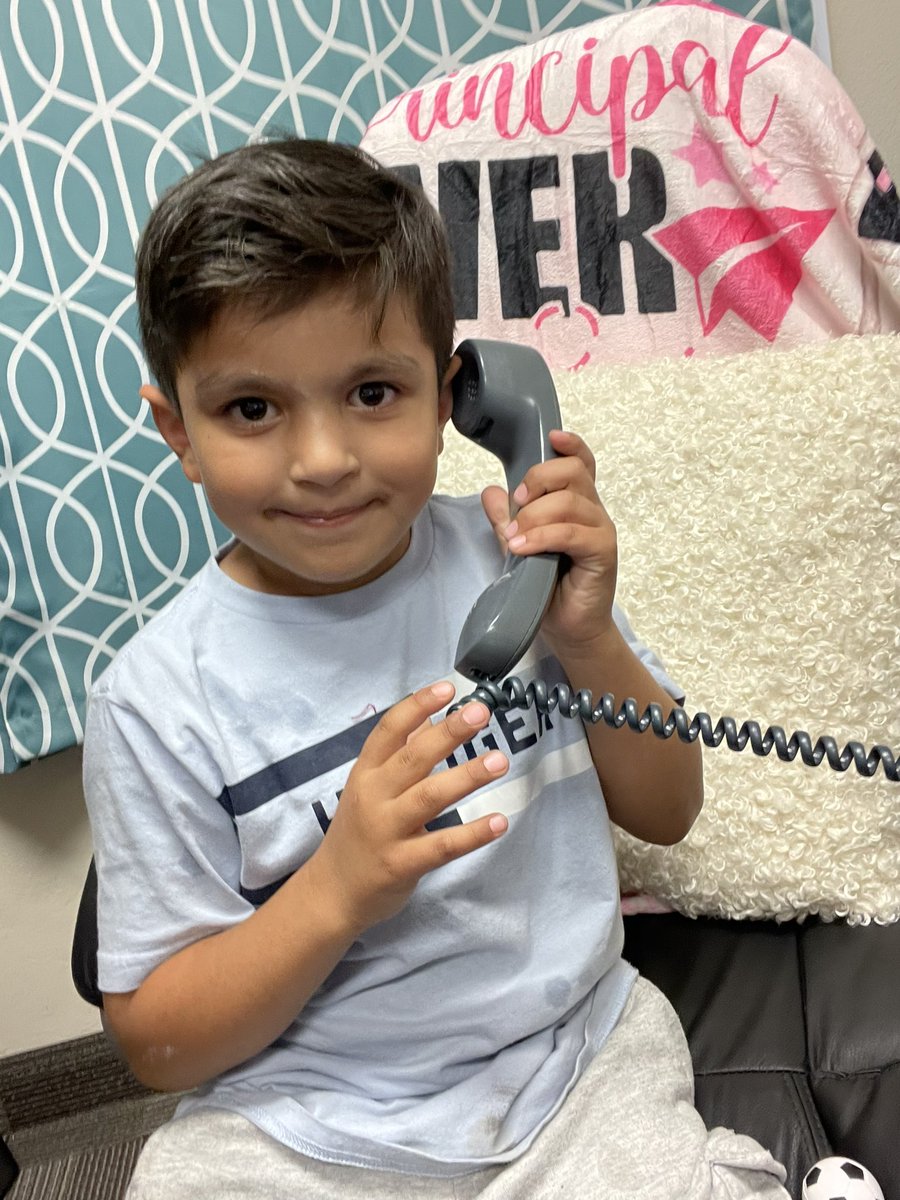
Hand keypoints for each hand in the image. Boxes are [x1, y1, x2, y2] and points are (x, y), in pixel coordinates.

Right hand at [308, 682, 507, 933]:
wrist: (331, 892)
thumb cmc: (357, 832)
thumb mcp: (370, 787)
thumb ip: (399, 754)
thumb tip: (430, 716)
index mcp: (366, 773)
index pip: (389, 731)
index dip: (417, 706)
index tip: (447, 688)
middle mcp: (374, 797)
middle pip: (413, 758)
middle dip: (448, 733)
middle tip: (481, 713)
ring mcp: (386, 831)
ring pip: (430, 797)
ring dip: (467, 776)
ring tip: (500, 760)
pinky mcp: (401, 864)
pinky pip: (442, 846)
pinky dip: (472, 834)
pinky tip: (499, 821)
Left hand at [481, 429, 617, 657]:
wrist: (569, 629)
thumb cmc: (549, 589)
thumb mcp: (520, 547)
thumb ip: (507, 520)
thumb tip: (490, 491)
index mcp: (577, 504)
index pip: (581, 463)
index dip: (570, 445)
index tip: (552, 436)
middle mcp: (593, 512)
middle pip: (574, 472)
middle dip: (539, 478)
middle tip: (517, 500)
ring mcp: (600, 531)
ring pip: (570, 501)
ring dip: (534, 515)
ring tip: (514, 537)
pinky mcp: (603, 553)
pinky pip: (572, 533)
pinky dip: (542, 537)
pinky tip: (523, 548)